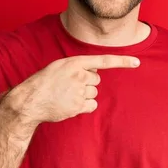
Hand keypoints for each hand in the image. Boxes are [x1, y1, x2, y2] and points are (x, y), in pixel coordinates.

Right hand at [13, 54, 139, 123]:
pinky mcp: (78, 106)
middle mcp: (78, 76)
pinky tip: (71, 104)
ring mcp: (78, 92)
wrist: (30, 100)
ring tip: (66, 95)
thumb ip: (77, 67)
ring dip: (84, 95)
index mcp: (74, 63)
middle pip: (96, 80)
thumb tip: (95, 73)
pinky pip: (92, 105)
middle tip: (69, 86)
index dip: (122, 61)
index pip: (103, 60)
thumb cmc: (44, 83)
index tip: (137, 62)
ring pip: (93, 93)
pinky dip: (85, 106)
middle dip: (86, 83)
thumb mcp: (59, 67)